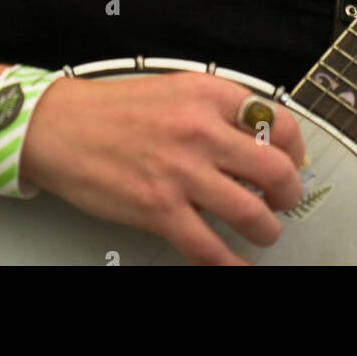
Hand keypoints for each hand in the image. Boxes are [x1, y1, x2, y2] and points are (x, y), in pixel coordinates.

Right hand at [20, 71, 305, 266]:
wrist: (61, 126)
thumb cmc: (115, 109)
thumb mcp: (176, 89)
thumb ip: (217, 109)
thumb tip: (257, 139)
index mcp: (209, 94)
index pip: (277, 122)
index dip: (294, 149)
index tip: (292, 162)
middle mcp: (201, 131)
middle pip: (274, 171)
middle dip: (288, 194)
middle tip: (283, 202)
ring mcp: (182, 172)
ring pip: (251, 213)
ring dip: (266, 230)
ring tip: (262, 232)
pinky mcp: (159, 209)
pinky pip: (209, 248)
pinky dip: (231, 265)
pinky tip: (238, 267)